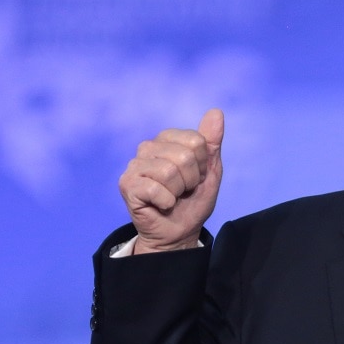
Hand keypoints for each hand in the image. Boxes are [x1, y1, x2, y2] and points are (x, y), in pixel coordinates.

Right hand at [119, 108, 224, 253]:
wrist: (180, 231)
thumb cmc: (193, 200)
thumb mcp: (210, 170)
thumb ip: (212, 142)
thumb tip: (216, 111)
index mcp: (168, 139)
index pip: (196, 141)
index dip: (202, 165)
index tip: (196, 177)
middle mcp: (148, 147)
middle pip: (184, 156)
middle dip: (191, 179)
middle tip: (184, 190)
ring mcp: (135, 165)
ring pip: (169, 172)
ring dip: (178, 191)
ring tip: (173, 196)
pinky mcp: (127, 184)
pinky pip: (155, 188)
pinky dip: (166, 202)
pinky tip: (161, 204)